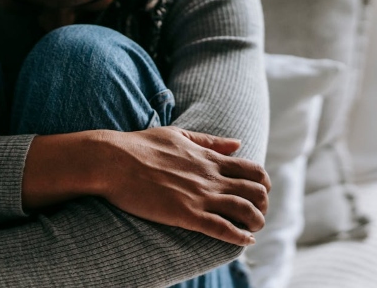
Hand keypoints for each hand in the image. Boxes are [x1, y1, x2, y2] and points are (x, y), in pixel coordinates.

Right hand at [98, 127, 270, 246]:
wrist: (113, 161)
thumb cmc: (141, 145)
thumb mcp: (179, 135)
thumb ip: (210, 142)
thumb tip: (238, 143)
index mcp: (210, 158)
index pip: (253, 170)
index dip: (263, 184)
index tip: (260, 193)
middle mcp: (211, 177)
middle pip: (256, 192)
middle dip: (263, 205)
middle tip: (257, 214)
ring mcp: (200, 196)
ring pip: (245, 211)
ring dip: (256, 222)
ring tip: (254, 230)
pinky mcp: (185, 214)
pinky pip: (221, 228)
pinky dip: (238, 236)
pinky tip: (245, 241)